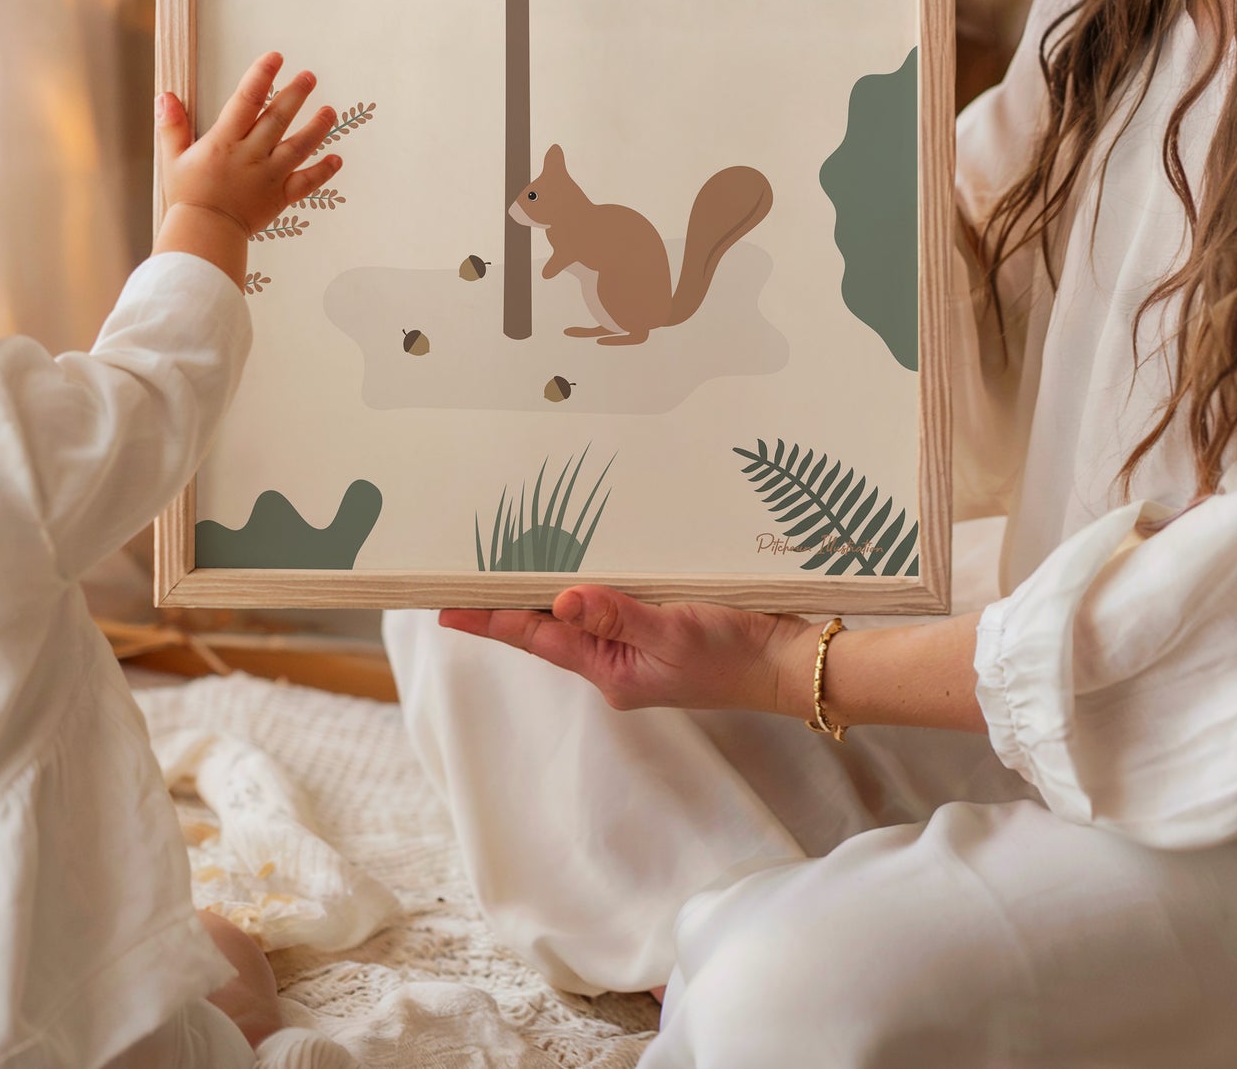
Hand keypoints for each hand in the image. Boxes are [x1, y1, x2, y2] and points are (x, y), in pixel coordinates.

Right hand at [154, 52, 338, 275]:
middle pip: (277, 119)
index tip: (275, 57)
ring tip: (330, 110)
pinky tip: (337, 159)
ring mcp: (268, 176)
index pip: (246, 101)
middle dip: (295, 95)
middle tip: (309, 76)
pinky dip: (322, 172)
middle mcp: (250, 156)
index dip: (261, 77)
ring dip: (317, 128)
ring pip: (298, 147)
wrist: (203, 236)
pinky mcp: (279, 197)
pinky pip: (305, 183)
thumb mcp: (173, 159)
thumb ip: (172, 127)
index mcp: (224, 142)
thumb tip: (166, 96)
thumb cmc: (188, 197)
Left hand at [440, 586, 822, 716]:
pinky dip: (585, 587)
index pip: (537, 639)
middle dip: (507, 603)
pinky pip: (608, 608)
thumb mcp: (673, 632)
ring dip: (543, 591)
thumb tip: (559, 600)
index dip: (490, 622)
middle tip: (463, 575)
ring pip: (577, 616)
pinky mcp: (657, 629)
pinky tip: (576, 564)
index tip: (446, 611)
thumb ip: (617, 615)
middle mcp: (615, 663)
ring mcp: (636, 648)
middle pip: (548, 629)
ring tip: (502, 564)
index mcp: (610, 671)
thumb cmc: (736, 654)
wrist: (790, 665)